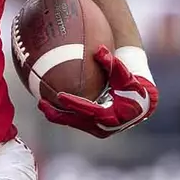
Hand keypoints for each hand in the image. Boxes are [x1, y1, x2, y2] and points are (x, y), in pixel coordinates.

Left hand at [39, 46, 158, 137]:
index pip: (90, 110)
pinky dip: (62, 114)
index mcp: (113, 115)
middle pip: (76, 121)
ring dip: (56, 115)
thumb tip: (99, 50)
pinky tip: (48, 103)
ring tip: (40, 103)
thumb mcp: (124, 75)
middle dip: (57, 114)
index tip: (60, 96)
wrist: (140, 103)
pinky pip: (74, 121)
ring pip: (72, 123)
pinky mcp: (92, 127)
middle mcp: (104, 126)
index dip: (75, 104)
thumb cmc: (132, 87)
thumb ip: (112, 63)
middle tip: (41, 103)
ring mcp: (97, 129)